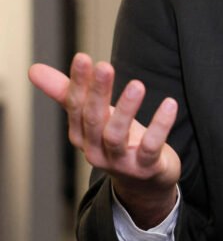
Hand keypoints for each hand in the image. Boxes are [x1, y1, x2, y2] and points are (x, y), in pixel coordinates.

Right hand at [28, 53, 180, 227]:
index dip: (78, 84)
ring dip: (125, 109)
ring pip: (116, 135)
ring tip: (137, 85)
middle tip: (105, 66)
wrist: (145, 182)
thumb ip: (68, 93)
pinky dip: (160, 126)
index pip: (75, 107)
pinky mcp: (146, 167)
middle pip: (93, 120)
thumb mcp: (95, 117)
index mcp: (82, 135)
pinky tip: (170, 104)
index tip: (83, 58)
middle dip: (97, 93)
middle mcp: (96, 150)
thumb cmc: (119, 142)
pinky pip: (151, 146)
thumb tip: (34, 70)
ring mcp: (120, 162)